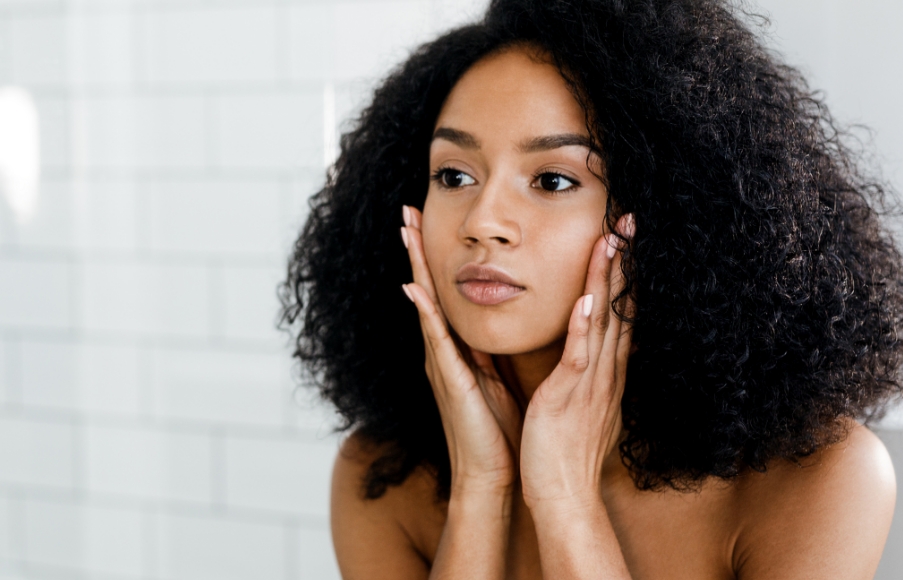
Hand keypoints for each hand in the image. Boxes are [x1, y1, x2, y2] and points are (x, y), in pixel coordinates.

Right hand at [401, 205, 523, 493]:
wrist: (490, 475)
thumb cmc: (497, 431)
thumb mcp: (496, 379)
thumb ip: (490, 351)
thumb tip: (496, 322)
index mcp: (456, 350)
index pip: (443, 295)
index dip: (433, 258)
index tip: (426, 221)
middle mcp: (442, 352)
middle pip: (426, 290)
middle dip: (416, 250)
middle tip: (405, 211)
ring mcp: (441, 364)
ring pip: (426, 305)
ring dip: (415, 268)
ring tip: (405, 233)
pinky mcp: (450, 380)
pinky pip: (436, 340)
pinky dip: (425, 313)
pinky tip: (415, 289)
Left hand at [519, 214, 634, 512]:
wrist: (562, 494)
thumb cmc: (563, 452)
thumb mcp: (580, 404)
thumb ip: (583, 374)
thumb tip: (587, 351)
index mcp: (603, 371)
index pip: (618, 312)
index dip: (623, 273)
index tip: (624, 236)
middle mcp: (604, 371)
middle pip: (618, 306)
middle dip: (623, 262)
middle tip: (629, 219)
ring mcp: (590, 382)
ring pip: (602, 321)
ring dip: (606, 279)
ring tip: (612, 239)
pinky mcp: (569, 396)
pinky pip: (579, 356)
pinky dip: (584, 327)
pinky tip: (586, 298)